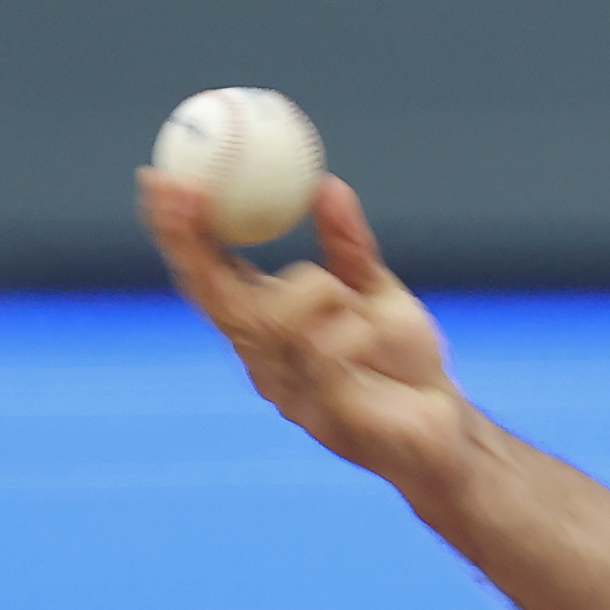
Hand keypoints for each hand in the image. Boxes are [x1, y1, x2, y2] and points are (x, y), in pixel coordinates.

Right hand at [138, 171, 474, 499]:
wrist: (449, 430)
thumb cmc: (404, 364)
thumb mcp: (375, 292)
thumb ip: (347, 245)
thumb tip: (326, 185)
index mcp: (264, 326)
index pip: (204, 276)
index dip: (176, 231)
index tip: (161, 179)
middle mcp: (263, 360)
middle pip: (211, 296)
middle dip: (190, 241)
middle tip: (192, 192)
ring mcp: (290, 392)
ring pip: (272, 319)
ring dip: (316, 290)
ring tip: (352, 299)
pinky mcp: (327, 417)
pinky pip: (326, 352)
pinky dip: (355, 329)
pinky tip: (372, 332)